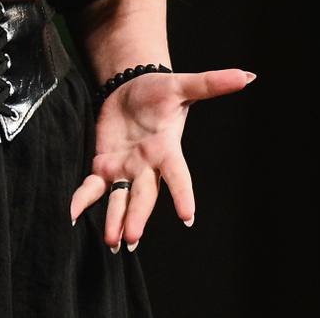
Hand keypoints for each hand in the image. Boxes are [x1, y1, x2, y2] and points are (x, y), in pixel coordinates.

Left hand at [69, 67, 253, 249]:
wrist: (131, 88)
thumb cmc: (160, 90)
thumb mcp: (183, 85)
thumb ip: (212, 83)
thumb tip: (248, 75)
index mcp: (167, 150)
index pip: (177, 175)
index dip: (182, 195)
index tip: (188, 217)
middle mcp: (147, 166)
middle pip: (143, 195)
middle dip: (138, 216)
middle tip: (131, 239)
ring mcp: (125, 170)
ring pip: (119, 199)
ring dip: (115, 220)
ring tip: (112, 243)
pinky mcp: (104, 166)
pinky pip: (93, 188)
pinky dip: (82, 200)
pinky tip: (72, 213)